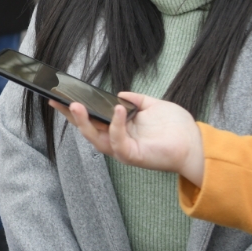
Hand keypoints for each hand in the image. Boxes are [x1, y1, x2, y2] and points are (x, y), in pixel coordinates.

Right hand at [57, 93, 204, 185]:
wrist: (195, 142)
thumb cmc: (177, 127)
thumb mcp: (153, 106)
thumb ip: (136, 100)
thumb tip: (119, 94)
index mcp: (120, 130)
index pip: (92, 120)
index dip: (75, 110)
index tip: (60, 96)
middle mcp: (118, 141)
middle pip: (87, 130)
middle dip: (70, 116)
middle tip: (56, 101)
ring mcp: (124, 150)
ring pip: (96, 139)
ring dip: (83, 123)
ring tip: (75, 105)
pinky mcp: (133, 156)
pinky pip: (118, 141)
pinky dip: (116, 125)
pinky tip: (117, 109)